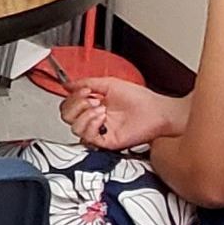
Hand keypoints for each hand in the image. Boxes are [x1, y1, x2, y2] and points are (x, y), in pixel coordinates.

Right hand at [62, 77, 181, 150]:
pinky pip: (87, 137)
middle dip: (75, 105)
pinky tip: (102, 117)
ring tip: (100, 108)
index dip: (72, 97)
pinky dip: (91, 125)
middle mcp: (94, 118)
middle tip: (90, 99)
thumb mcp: (109, 84)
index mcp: (93, 104)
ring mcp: (99, 130)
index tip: (84, 90)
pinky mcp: (105, 141)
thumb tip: (68, 84)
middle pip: (66, 117)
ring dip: (84, 115)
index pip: (69, 105)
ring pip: (74, 128)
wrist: (157, 112)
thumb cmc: (140, 99)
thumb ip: (87, 82)